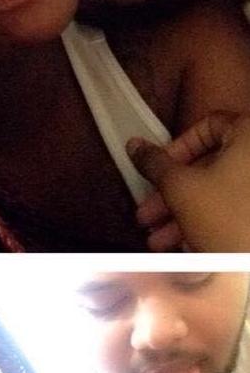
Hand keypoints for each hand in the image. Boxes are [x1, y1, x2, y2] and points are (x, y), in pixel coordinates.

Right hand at [128, 112, 249, 251]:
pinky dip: (210, 223)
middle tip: (146, 215)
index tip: (159, 171)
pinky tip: (185, 247)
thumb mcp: (179, 186)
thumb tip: (134, 145)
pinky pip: (237, 209)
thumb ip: (154, 162)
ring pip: (222, 192)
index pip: (209, 124)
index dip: (177, 147)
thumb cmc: (226, 216)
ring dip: (183, 214)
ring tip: (158, 241)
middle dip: (171, 194)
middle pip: (212, 165)